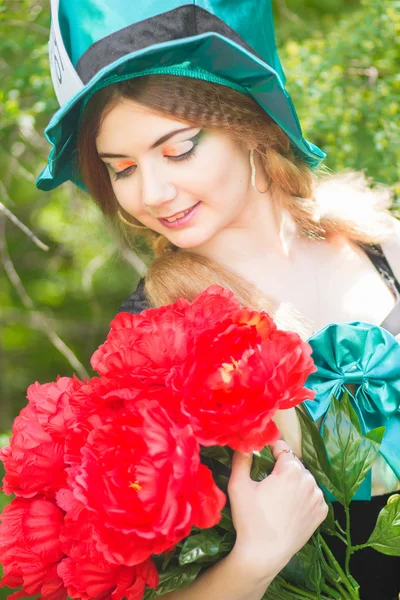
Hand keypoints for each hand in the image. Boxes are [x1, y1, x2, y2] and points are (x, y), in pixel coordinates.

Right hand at [228, 440, 327, 582]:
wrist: (264, 554)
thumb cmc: (249, 519)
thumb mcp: (238, 485)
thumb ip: (242, 458)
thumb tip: (244, 441)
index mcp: (291, 470)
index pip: (281, 447)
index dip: (269, 451)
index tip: (261, 461)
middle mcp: (309, 480)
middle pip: (293, 463)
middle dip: (281, 468)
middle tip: (267, 484)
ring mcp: (318, 497)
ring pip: (304, 479)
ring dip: (293, 482)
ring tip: (278, 498)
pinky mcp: (322, 512)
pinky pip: (312, 495)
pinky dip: (303, 497)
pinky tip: (290, 508)